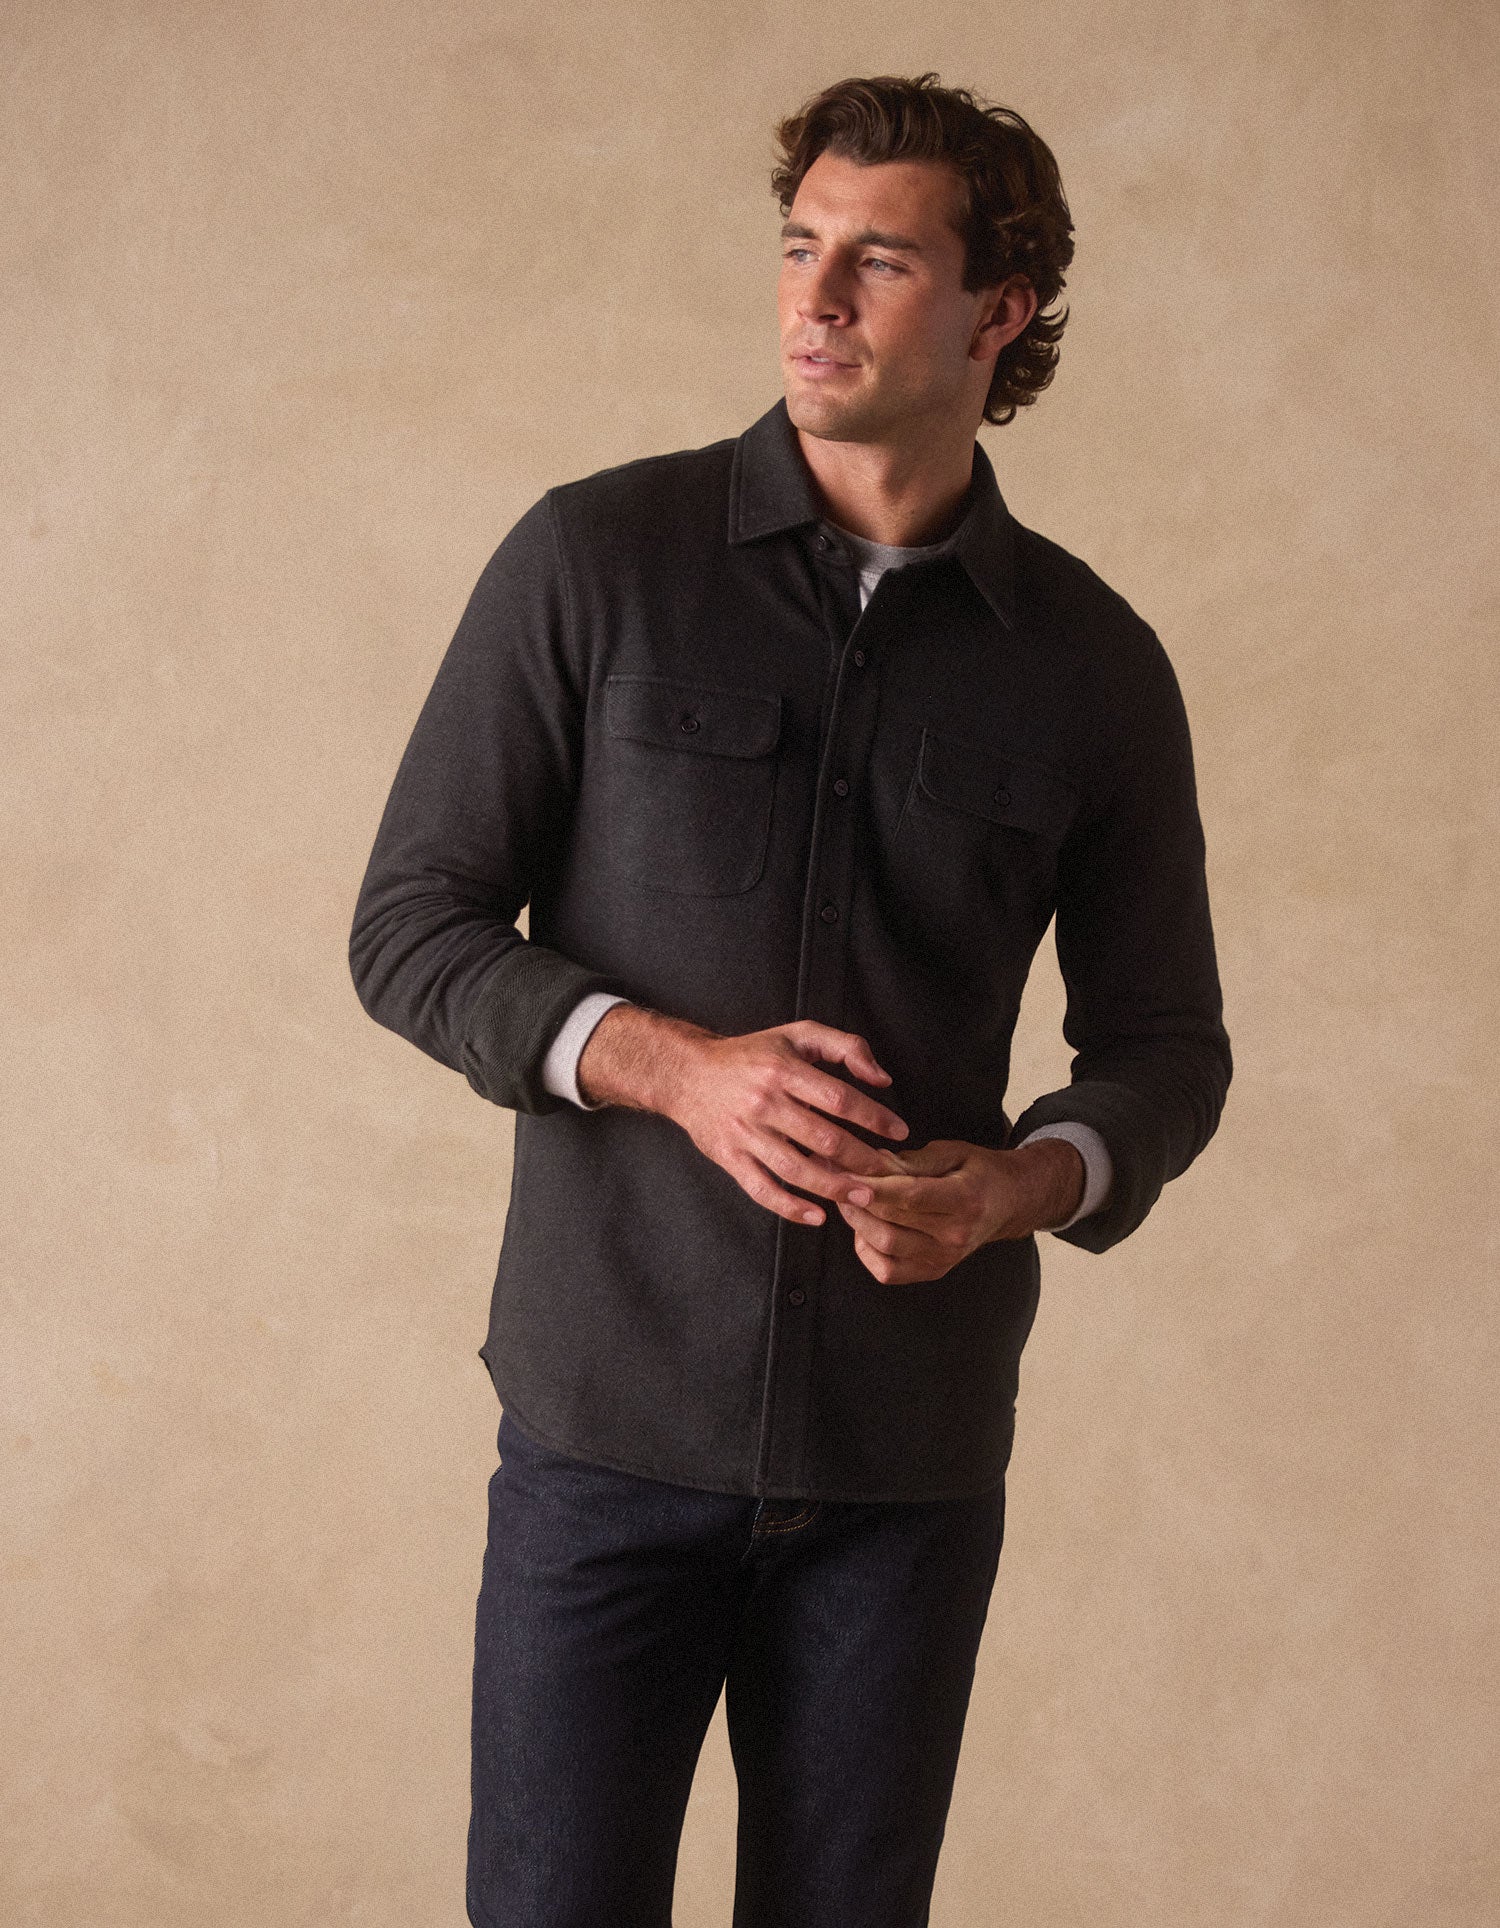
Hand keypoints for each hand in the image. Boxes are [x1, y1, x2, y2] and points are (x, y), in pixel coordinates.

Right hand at [576, 1006, 909, 1227]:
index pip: (839, 1097)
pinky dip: (790, 1207)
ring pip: (796, 1168)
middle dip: (860, 1158)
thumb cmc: (751, 1054)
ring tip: (862, 1196)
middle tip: (886, 1172)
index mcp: (783, 1069)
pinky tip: (817, 1216)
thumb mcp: (797, 1034)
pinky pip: (762, 1189)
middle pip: (822, 1137)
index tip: (899, 1132)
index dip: (874, 1116)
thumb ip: (845, 1047)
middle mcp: (764, 1102)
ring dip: (833, 1187)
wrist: (687, 1074)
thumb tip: (882, 1078)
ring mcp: (745, 1133)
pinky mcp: (729, 1158)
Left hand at [836, 1136, 1084, 1283]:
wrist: (1010, 1203)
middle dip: (856, 1202)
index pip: (911, 1197)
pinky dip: (867, 1250)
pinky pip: (888, 1271)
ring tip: (848, 1200)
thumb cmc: (978, 1172)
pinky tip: (865, 1228)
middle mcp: (956, 1235)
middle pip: (892, 1224)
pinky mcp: (934, 1271)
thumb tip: (869, 1162)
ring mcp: (945, 1259)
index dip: (874, 1190)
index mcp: (965, 1199)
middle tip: (835, 1179)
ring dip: (858, 1223)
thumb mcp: (952, 1152)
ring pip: (885, 1248)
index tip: (845, 1179)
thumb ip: (911, 1160)